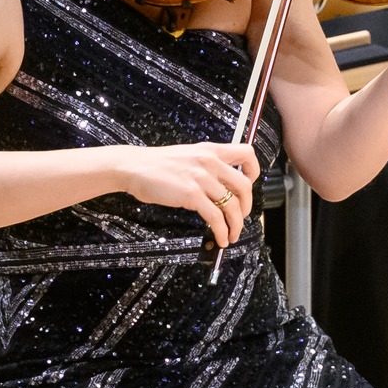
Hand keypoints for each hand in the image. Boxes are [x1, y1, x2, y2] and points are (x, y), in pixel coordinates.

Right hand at [121, 143, 261, 245]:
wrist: (134, 167)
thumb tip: (222, 186)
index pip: (247, 153)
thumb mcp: (188, 155)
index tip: (248, 186)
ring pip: (232, 205)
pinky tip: (220, 238)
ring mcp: (201, 178)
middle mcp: (210, 161)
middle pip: (244, 186)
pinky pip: (215, 216)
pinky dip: (222, 231)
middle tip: (240, 218)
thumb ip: (207, 165)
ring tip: (231, 235)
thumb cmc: (157, 164)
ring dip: (236, 225)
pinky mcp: (191, 194)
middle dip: (247, 207)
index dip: (253, 172)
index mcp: (211, 150)